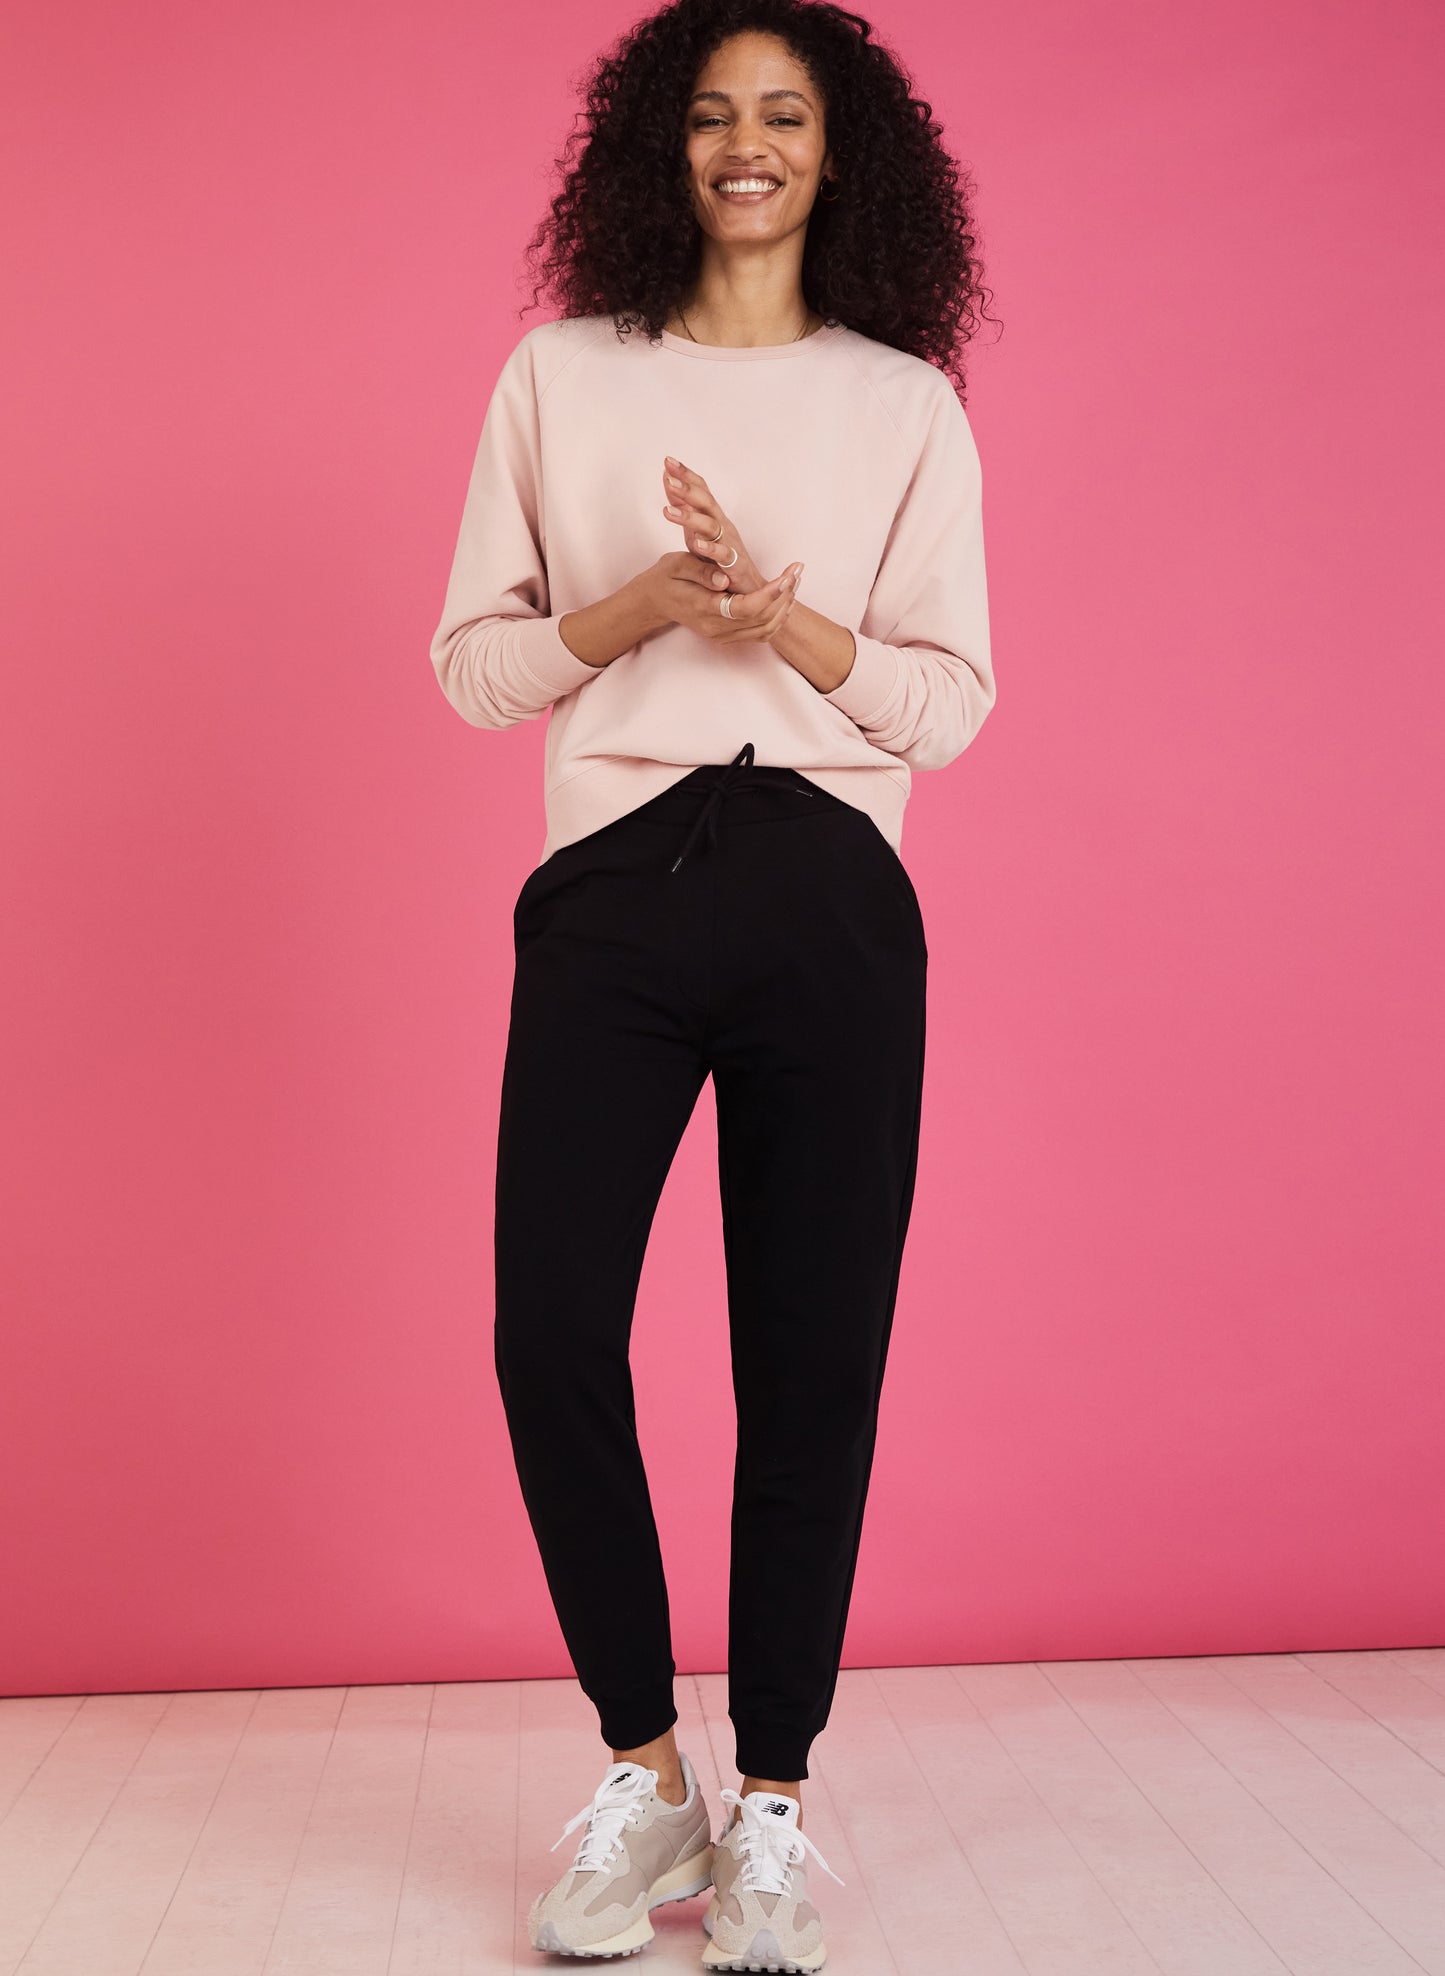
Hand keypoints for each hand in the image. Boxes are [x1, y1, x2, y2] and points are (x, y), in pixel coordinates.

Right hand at [641, 552, 801, 644]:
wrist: (655, 600)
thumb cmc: (667, 577)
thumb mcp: (678, 564)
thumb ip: (702, 571)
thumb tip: (724, 579)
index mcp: (704, 608)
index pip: (746, 608)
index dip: (770, 593)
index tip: (786, 575)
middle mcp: (716, 628)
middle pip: (762, 620)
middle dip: (784, 595)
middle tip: (796, 570)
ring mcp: (723, 636)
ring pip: (766, 630)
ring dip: (785, 606)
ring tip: (794, 580)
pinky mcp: (728, 636)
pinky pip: (761, 633)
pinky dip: (777, 617)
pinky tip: (785, 597)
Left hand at [661, 456, 769, 596]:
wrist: (750, 590)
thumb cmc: (721, 561)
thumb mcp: (698, 531)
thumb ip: (684, 508)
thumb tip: (667, 481)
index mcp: (714, 518)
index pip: (701, 490)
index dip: (686, 475)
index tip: (667, 460)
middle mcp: (723, 526)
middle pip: (706, 502)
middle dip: (687, 489)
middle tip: (668, 477)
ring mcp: (729, 545)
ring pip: (710, 526)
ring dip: (689, 517)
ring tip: (667, 512)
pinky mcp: (734, 565)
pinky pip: (722, 555)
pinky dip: (709, 549)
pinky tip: (696, 544)